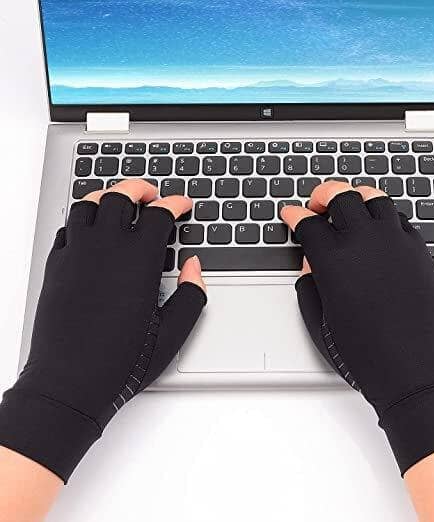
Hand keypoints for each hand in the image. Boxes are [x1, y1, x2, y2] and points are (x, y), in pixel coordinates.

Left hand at [0, 180, 206, 481]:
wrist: (70, 384)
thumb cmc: (121, 361)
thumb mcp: (173, 332)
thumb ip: (192, 293)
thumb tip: (194, 266)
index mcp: (137, 260)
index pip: (159, 214)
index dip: (175, 203)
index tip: (182, 204)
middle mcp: (105, 248)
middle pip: (120, 196)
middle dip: (140, 188)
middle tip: (151, 194)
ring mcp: (76, 254)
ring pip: (88, 203)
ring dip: (107, 196)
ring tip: (119, 203)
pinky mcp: (56, 265)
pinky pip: (67, 226)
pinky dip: (82, 218)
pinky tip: (91, 229)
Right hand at [281, 181, 433, 474]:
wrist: (415, 372)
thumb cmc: (366, 355)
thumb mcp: (320, 322)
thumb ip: (310, 284)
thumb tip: (312, 262)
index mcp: (334, 260)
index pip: (308, 223)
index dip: (295, 215)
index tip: (291, 214)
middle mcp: (365, 243)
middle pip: (341, 196)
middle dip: (323, 194)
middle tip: (317, 202)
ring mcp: (396, 243)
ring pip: (375, 198)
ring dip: (357, 197)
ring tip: (350, 206)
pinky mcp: (420, 252)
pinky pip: (401, 220)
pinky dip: (385, 217)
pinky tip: (380, 229)